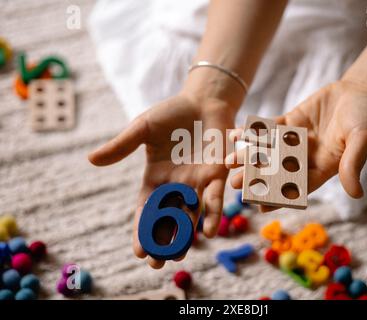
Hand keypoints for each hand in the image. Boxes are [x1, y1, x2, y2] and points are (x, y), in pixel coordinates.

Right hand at [89, 92, 235, 267]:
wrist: (203, 102)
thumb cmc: (172, 114)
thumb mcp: (143, 128)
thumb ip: (122, 145)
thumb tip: (91, 159)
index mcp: (156, 178)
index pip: (146, 210)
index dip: (141, 230)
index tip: (138, 251)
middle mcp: (176, 186)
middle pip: (167, 220)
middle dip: (162, 242)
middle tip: (157, 264)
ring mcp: (197, 183)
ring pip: (190, 216)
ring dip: (186, 236)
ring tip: (178, 256)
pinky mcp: (216, 176)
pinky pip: (214, 199)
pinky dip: (212, 214)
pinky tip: (209, 232)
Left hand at [226, 79, 366, 211]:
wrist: (360, 91)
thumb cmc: (366, 117)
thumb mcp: (362, 140)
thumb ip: (354, 164)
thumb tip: (356, 194)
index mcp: (323, 168)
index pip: (299, 187)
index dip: (280, 198)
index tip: (261, 207)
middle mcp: (306, 158)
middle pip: (278, 171)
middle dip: (256, 178)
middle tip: (235, 185)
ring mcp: (295, 141)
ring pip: (269, 152)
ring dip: (249, 157)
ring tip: (228, 162)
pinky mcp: (289, 123)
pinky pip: (268, 130)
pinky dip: (253, 132)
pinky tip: (236, 135)